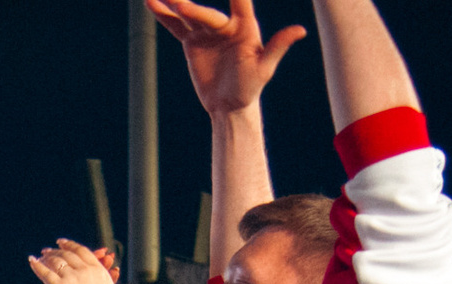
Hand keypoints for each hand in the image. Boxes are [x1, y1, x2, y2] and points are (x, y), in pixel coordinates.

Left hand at [27, 239, 127, 283]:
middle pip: (67, 255)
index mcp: (98, 271)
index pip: (82, 252)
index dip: (71, 246)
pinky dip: (37, 266)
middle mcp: (85, 270)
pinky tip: (31, 261)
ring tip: (40, 257)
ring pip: (56, 261)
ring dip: (47, 257)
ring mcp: (72, 277)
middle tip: (48, 250)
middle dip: (56, 251)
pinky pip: (46, 273)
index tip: (63, 243)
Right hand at [146, 0, 305, 117]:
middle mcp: (225, 24)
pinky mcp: (192, 41)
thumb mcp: (264, 68)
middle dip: (193, 9)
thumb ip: (278, 46)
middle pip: (206, 13)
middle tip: (180, 5)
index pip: (240, 1)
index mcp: (244, 26)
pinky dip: (163, 15)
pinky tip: (151, 3)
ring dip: (173, 4)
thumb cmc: (251, 87)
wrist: (230, 105)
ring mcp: (207, 31)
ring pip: (188, 14)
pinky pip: (175, 26)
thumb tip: (300, 30)